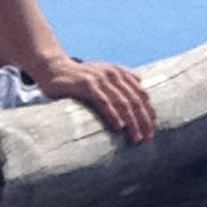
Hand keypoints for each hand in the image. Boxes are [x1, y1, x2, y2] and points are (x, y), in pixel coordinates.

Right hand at [32, 56, 157, 143]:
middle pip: (135, 100)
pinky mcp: (86, 84)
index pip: (141, 94)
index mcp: (119, 73)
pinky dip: (113, 114)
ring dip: (132, 122)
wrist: (53, 67)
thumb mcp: (102, 74)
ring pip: (123, 102)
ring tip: (136, 137)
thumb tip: (140, 81)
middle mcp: (112, 74)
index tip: (153, 128)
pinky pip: (104, 101)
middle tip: (148, 138)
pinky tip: (119, 126)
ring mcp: (100, 78)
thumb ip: (121, 76)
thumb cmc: (79, 76)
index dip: (150, 112)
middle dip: (144, 120)